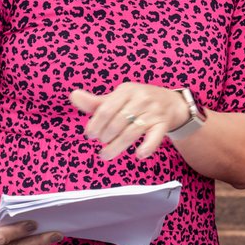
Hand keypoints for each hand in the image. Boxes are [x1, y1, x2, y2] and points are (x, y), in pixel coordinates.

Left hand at [70, 83, 188, 159]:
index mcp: (127, 90)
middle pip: (117, 122)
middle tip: (101, 142)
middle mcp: (141, 99)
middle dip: (105, 136)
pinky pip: (155, 137)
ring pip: (132, 132)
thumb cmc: (138, 101)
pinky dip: (147, 147)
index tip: (89, 135)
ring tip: (106, 155)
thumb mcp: (119, 98)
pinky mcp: (163, 125)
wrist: (171, 103)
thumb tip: (73, 96)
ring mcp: (154, 112)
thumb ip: (96, 102)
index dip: (95, 125)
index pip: (106, 109)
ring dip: (117, 147)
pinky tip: (139, 155)